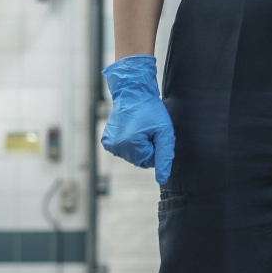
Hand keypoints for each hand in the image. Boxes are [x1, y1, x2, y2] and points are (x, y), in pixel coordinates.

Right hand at [101, 55, 176, 182]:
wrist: (132, 93)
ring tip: (139, 128)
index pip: (150, 161)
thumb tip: (162, 179)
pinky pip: (123, 151)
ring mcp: (110, 145)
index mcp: (130, 145)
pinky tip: (129, 130)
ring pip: (131, 157)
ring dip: (138, 147)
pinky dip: (129, 144)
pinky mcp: (106, 142)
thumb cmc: (151, 110)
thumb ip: (164, 156)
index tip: (153, 132)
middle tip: (147, 130)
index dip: (156, 147)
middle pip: (140, 161)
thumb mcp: (164, 131)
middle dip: (147, 149)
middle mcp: (117, 147)